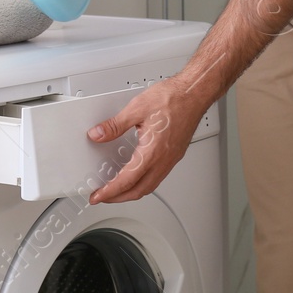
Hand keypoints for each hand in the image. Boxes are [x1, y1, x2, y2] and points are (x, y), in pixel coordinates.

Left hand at [86, 78, 210, 203]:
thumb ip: (115, 125)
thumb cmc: (173, 99)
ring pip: (149, 186)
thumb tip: (98, 135)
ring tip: (117, 190)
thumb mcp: (136, 109)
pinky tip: (137, 174)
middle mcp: (163, 160)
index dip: (110, 191)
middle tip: (103, 197)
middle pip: (138, 190)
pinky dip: (143, 182)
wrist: (194, 94)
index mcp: (152, 152)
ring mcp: (170, 159)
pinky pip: (158, 177)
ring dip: (132, 192)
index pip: (127, 180)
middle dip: (119, 198)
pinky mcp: (175, 155)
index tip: (98, 196)